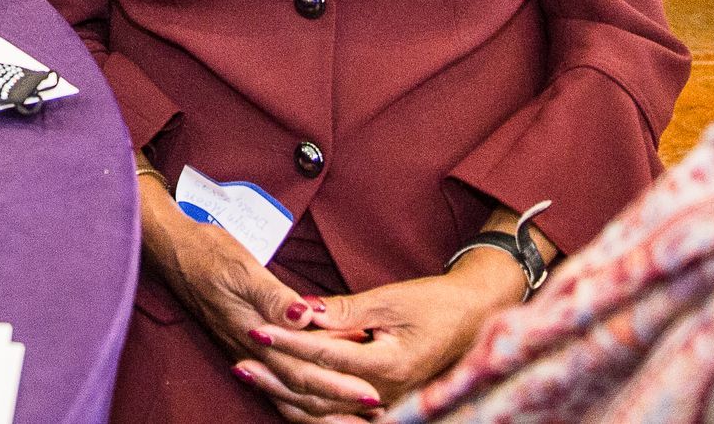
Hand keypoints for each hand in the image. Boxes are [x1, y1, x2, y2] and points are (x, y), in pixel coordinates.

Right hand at [147, 217, 379, 418]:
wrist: (173, 250)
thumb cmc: (208, 253)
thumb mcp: (242, 266)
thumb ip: (273, 296)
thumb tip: (305, 317)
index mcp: (252, 334)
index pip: (301, 371)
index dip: (337, 385)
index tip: (370, 392)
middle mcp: (249, 352)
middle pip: (298, 391)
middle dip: (338, 404)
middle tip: (375, 411)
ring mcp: (245, 352)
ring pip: (287, 395)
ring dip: (321, 410)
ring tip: (355, 417)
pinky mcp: (245, 347)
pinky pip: (277, 385)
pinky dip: (301, 398)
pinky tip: (318, 401)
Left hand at [250, 257, 520, 417]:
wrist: (473, 319)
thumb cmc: (434, 304)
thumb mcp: (389, 300)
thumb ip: (345, 311)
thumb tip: (303, 312)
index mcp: (388, 367)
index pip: (324, 356)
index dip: (287, 341)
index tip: (255, 328)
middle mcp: (386, 395)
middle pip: (318, 391)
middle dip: (276, 375)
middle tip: (239, 360)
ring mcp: (386, 405)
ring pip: (326, 409)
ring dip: (285, 392)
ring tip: (250, 374)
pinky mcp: (383, 404)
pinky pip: (340, 413)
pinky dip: (310, 406)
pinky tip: (282, 393)